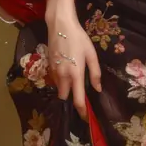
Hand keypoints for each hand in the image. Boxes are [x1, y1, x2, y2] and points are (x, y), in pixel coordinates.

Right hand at [45, 0, 101, 119]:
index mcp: (75, 74)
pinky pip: (55, 81)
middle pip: (65, 98)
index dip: (82, 112)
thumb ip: (95, 73)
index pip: (78, 100)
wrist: (60, 25)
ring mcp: (54, 72)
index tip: (86, 119)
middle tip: (80, 103)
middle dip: (71, 103)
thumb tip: (97, 89)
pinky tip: (67, 77)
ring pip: (59, 90)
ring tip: (74, 90)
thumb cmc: (79, 38)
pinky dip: (60, 83)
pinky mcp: (49, 67)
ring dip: (65, 92)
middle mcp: (63, 76)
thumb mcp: (91, 54)